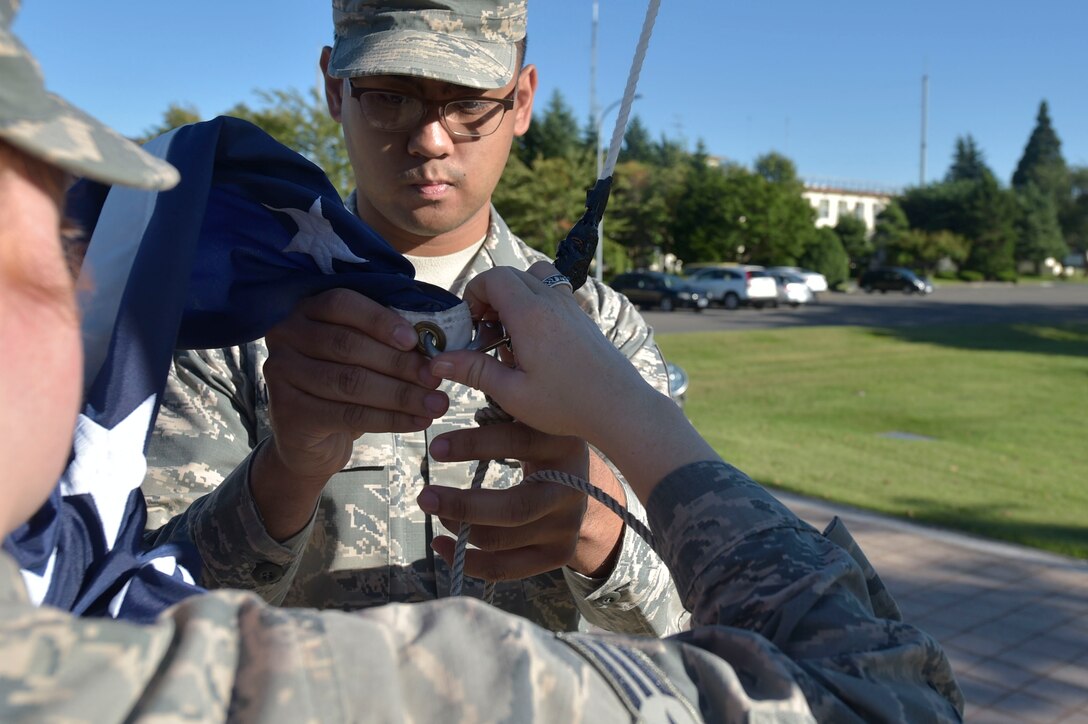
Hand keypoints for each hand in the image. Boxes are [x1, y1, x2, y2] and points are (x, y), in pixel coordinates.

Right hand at [252, 288, 449, 538]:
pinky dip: (389, 419)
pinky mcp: (288, 410)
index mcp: (307, 309)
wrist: (307, 438)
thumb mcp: (359, 352)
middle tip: (436, 377)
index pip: (342, 303)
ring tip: (436, 403)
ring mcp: (282, 373)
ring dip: (400, 394)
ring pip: (351, 382)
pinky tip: (416, 422)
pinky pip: (348, 414)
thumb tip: (436, 337)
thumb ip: (384, 336)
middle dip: (398, 363)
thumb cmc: (343, 382)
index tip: (415, 340)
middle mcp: (287, 335)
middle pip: (348, 345)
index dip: (380, 320)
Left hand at [419, 421, 614, 579]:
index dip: (474, 445)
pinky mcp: (560, 552)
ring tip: (434, 511)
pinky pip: (509, 568)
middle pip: (514, 507)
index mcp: (563, 444)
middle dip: (462, 504)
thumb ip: (500, 403)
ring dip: (461, 529)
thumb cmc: (542, 441)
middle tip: (424, 496)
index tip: (434, 448)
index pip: (517, 443)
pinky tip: (442, 546)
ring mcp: (566, 525)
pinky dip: (470, 563)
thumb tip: (445, 368)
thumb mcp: (533, 418)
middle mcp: (571, 488)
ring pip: (505, 540)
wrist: (587, 484)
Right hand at [428, 262, 646, 441]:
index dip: (474, 294)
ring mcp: (571, 307)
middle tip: (486, 333)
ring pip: (537, 278)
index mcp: (530, 313)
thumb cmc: (567, 404)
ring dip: (516, 296)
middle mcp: (552, 301)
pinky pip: (554, 293)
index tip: (470, 326)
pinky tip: (536, 344)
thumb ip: (474, 370)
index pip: (493, 278)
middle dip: (491, 297)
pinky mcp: (583, 318)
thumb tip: (438, 360)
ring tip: (510, 333)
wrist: (620, 408)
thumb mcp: (512, 393)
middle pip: (513, 274)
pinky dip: (537, 305)